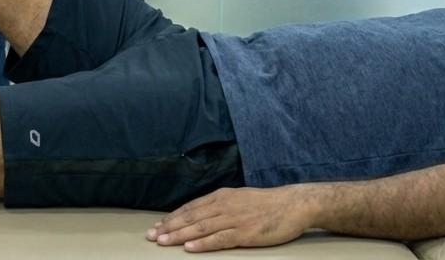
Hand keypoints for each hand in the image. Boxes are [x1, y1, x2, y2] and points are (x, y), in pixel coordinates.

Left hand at [145, 186, 313, 252]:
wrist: (292, 204)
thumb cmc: (267, 204)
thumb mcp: (238, 198)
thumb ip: (220, 205)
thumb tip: (201, 213)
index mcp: (221, 196)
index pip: (190, 208)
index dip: (172, 217)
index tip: (157, 226)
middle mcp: (223, 205)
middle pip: (190, 217)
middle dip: (169, 227)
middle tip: (152, 236)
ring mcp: (233, 219)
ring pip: (200, 228)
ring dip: (179, 235)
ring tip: (163, 242)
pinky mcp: (244, 233)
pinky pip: (219, 239)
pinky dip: (202, 243)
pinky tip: (190, 247)